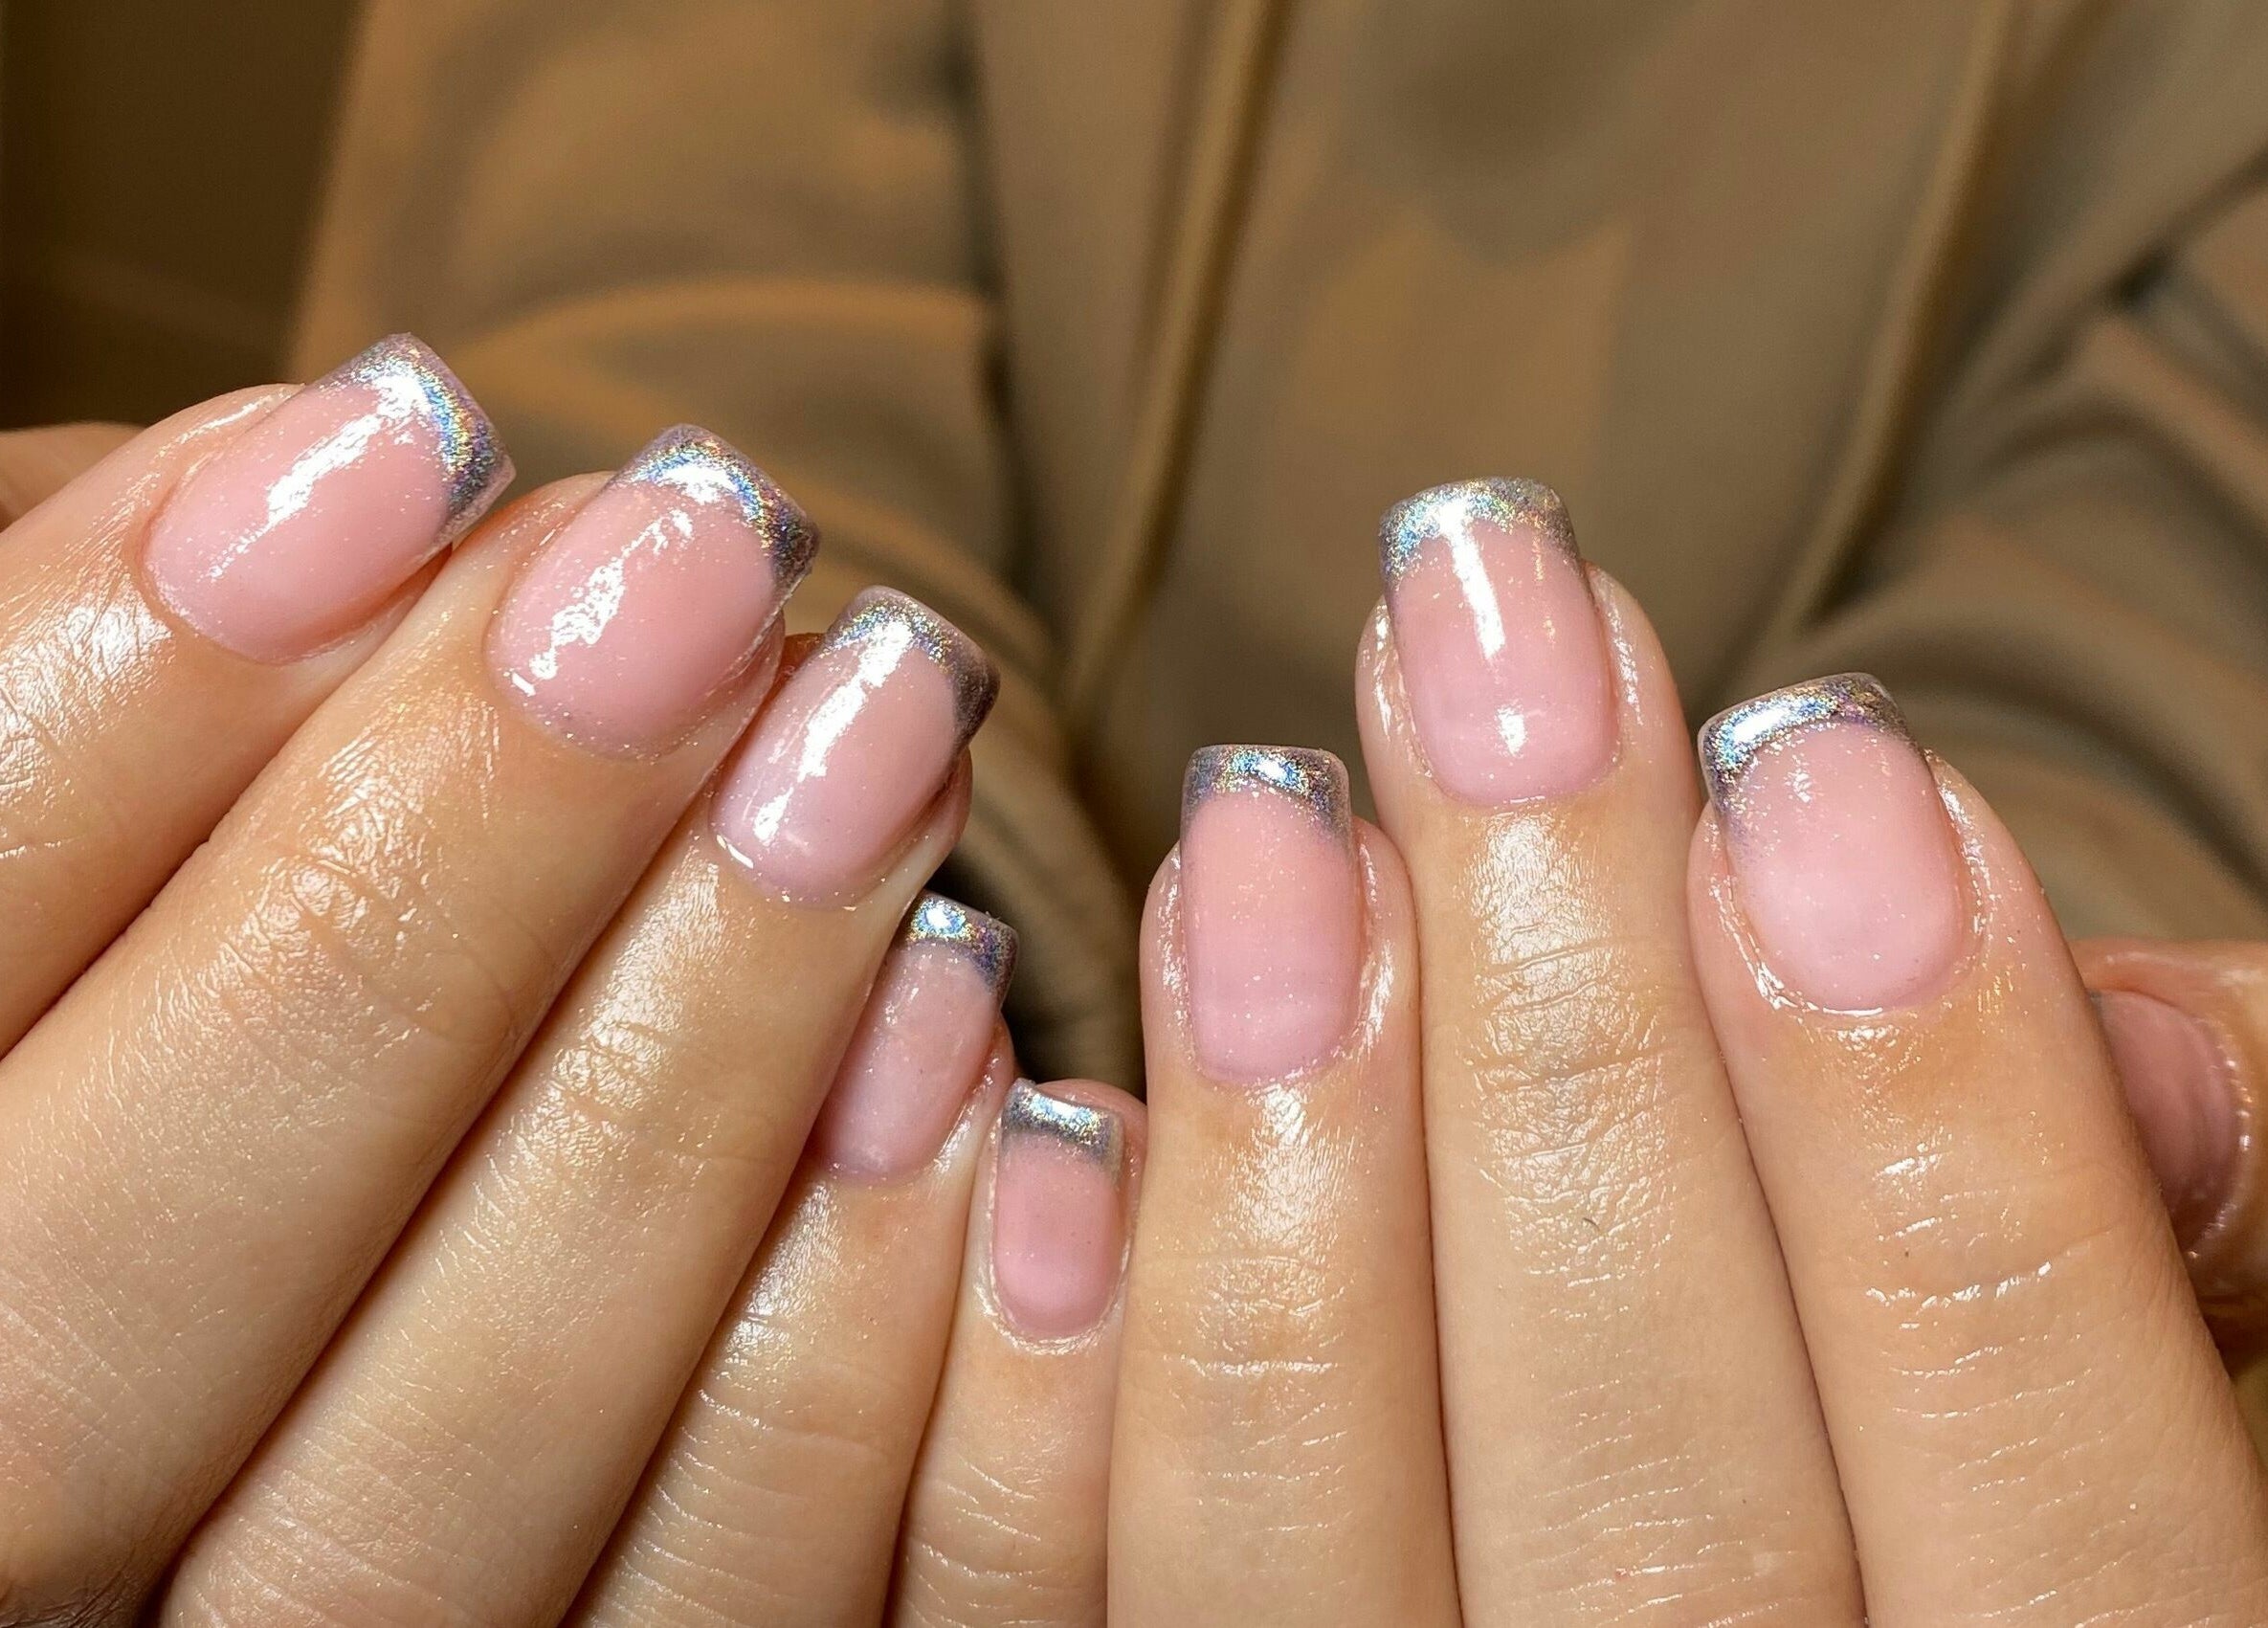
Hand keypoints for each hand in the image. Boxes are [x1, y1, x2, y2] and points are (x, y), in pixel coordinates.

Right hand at [0, 339, 1132, 1626]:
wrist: (307, 1146)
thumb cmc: (180, 934)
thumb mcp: (84, 807)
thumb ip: (131, 704)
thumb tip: (369, 477)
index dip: (105, 724)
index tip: (396, 441)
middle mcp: (15, 1528)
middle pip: (122, 1324)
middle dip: (427, 892)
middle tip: (699, 568)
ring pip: (423, 1523)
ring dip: (682, 1100)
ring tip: (882, 739)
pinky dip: (855, 1372)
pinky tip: (990, 1069)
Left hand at [1106, 479, 2267, 1623]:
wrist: (1720, 1584)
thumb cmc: (1963, 1413)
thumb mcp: (2158, 1334)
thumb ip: (2143, 1227)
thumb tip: (2144, 1049)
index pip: (2046, 1519)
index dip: (1936, 1138)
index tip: (1816, 766)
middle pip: (1658, 1529)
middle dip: (1566, 1059)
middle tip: (1488, 677)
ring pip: (1328, 1578)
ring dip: (1286, 1176)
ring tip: (1262, 817)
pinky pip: (1101, 1615)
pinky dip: (1072, 1388)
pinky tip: (1067, 1125)